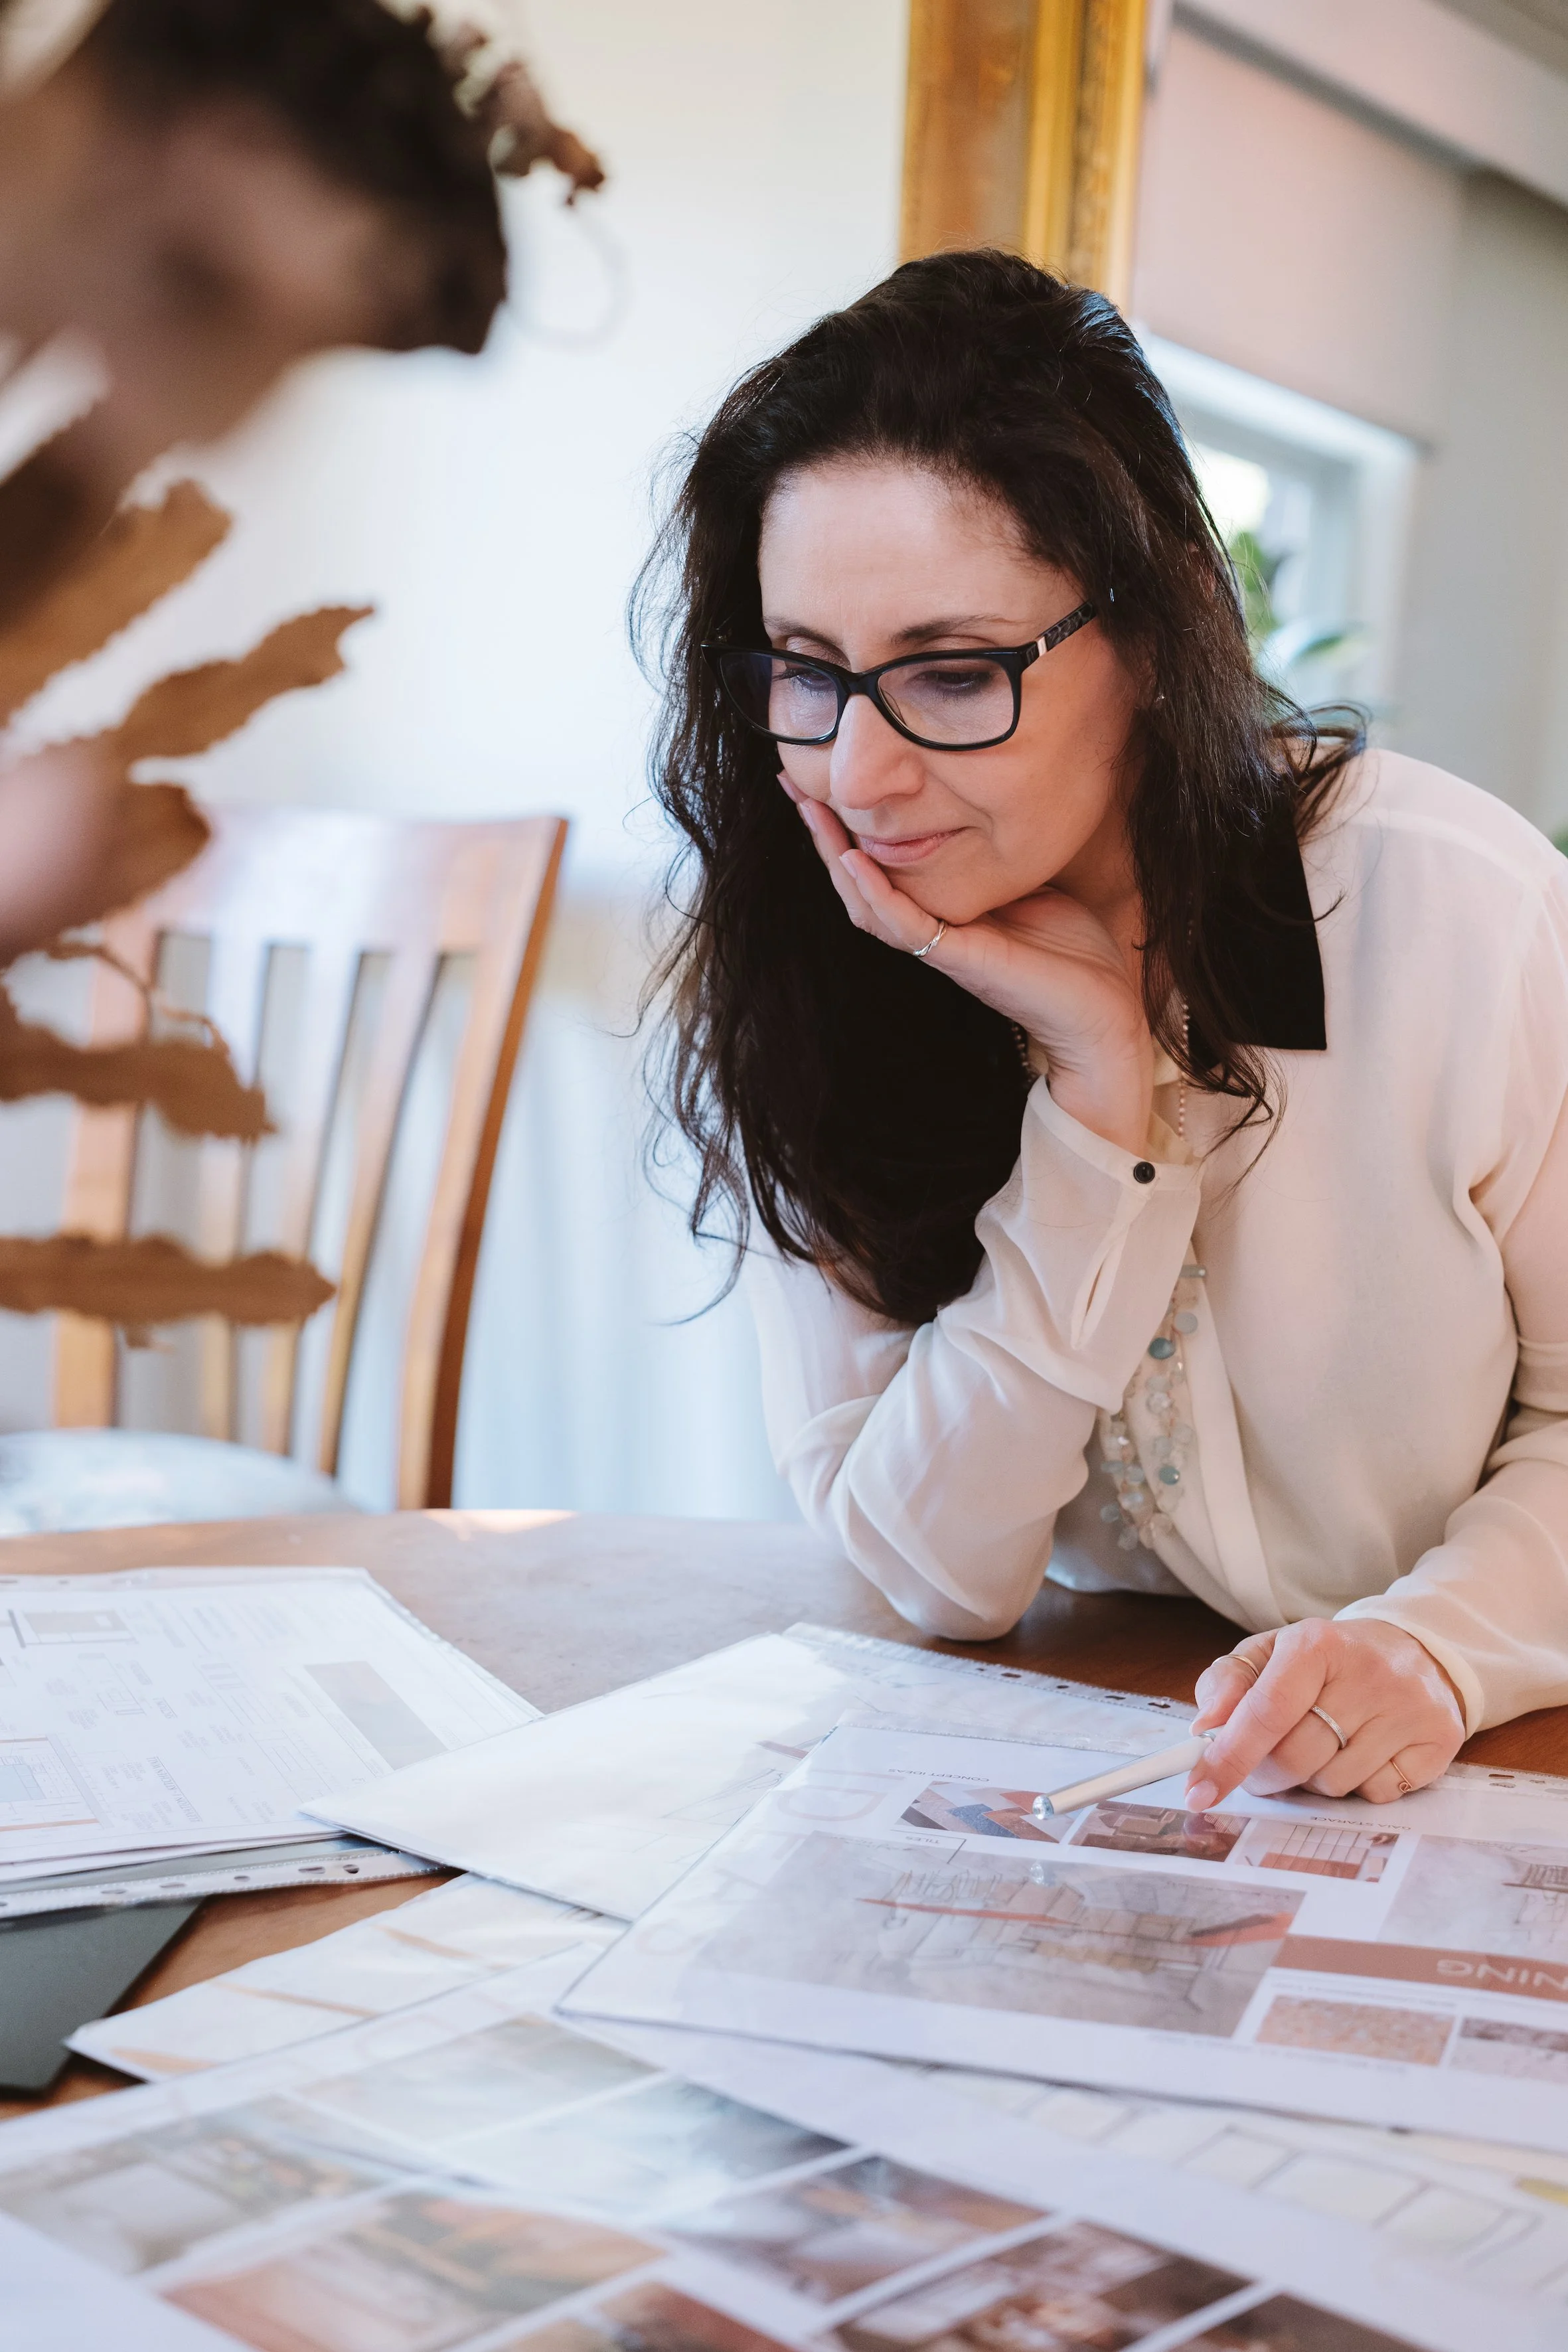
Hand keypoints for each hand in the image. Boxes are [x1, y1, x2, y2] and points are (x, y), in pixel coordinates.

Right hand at [788, 781, 1153, 1155]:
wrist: (1104, 1014)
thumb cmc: (1076, 956)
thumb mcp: (1030, 885)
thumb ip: (997, 858)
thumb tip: (984, 810)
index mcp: (944, 913)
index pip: (881, 868)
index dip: (848, 828)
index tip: (821, 783)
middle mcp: (931, 930)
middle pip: (857, 882)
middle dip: (823, 834)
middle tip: (791, 786)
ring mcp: (940, 947)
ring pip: (866, 904)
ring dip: (834, 858)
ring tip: (810, 811)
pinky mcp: (959, 959)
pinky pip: (903, 925)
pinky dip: (876, 893)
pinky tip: (855, 860)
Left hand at [1186, 1619, 1466, 1810]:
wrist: (1415, 1651)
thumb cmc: (1328, 1661)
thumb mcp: (1271, 1654)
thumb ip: (1228, 1682)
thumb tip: (1206, 1726)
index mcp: (1316, 1644)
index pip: (1265, 1712)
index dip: (1228, 1757)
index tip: (1199, 1791)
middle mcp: (1368, 1674)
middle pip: (1295, 1757)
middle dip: (1268, 1773)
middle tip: (1267, 1765)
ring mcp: (1408, 1709)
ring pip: (1333, 1783)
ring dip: (1315, 1779)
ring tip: (1327, 1744)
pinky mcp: (1438, 1741)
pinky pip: (1377, 1794)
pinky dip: (1360, 1785)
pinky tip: (1365, 1752)